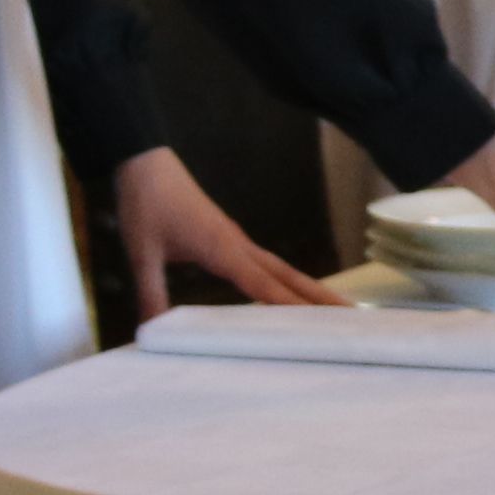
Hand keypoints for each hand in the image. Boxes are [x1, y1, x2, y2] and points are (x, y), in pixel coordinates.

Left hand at [108, 146, 332, 324]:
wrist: (145, 163)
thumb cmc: (146, 204)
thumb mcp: (141, 252)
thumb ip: (149, 292)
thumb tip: (151, 330)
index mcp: (221, 248)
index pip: (262, 284)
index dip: (289, 306)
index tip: (318, 325)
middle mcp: (238, 245)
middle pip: (287, 275)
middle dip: (319, 296)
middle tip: (352, 316)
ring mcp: (237, 240)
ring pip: (280, 269)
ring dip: (308, 288)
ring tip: (335, 309)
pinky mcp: (230, 238)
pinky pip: (265, 265)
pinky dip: (284, 281)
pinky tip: (287, 293)